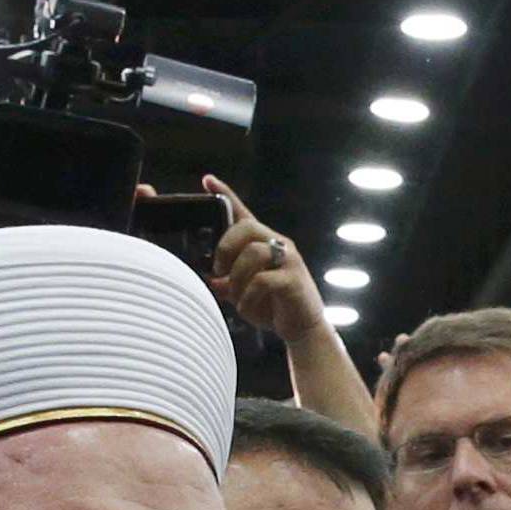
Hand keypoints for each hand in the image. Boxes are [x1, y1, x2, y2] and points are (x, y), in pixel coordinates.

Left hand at [203, 179, 329, 349]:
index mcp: (264, 243)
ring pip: (253, 254)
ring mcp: (288, 261)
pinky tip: (246, 308)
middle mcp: (278, 245)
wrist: (303, 329)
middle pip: (246, 228)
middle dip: (225, 248)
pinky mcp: (294, 280)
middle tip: (218, 271)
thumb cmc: (273, 307)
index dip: (226, 195)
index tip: (207, 180)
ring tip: (236, 297)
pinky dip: (248, 297)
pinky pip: (263, 281)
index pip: (243, 214)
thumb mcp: (244, 294)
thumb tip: (212, 280)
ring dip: (236, 278)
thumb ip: (228, 284)